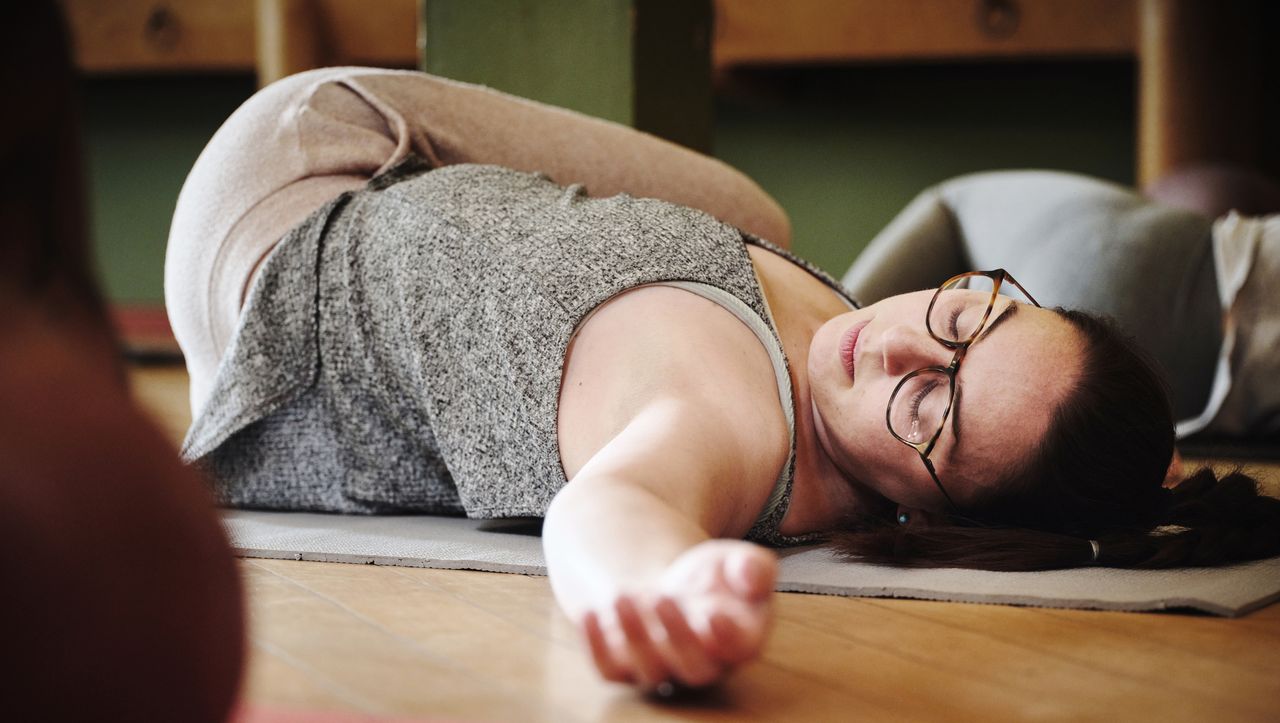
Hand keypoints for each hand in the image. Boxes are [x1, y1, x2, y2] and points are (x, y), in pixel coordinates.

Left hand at [579, 540, 776, 691]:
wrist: (671, 583)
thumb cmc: (713, 577)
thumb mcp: (738, 561)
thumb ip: (754, 567)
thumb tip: (752, 574)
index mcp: (740, 640)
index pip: (740, 650)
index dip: (728, 638)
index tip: (713, 614)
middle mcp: (703, 663)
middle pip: (694, 668)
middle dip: (677, 636)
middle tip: (662, 597)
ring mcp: (662, 668)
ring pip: (650, 670)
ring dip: (635, 637)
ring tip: (622, 596)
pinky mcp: (625, 666)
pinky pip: (609, 670)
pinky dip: (596, 647)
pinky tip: (590, 612)